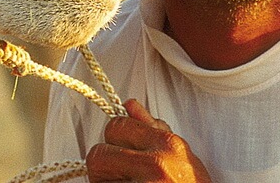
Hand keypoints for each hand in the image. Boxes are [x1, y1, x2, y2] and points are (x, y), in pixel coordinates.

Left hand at [85, 99, 212, 181]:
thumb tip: (129, 104)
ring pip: (97, 178)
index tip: (119, 150)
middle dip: (104, 164)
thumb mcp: (181, 157)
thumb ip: (154, 130)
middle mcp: (156, 164)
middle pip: (98, 154)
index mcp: (169, 146)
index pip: (116, 126)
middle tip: (119, 175)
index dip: (113, 139)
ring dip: (105, 181)